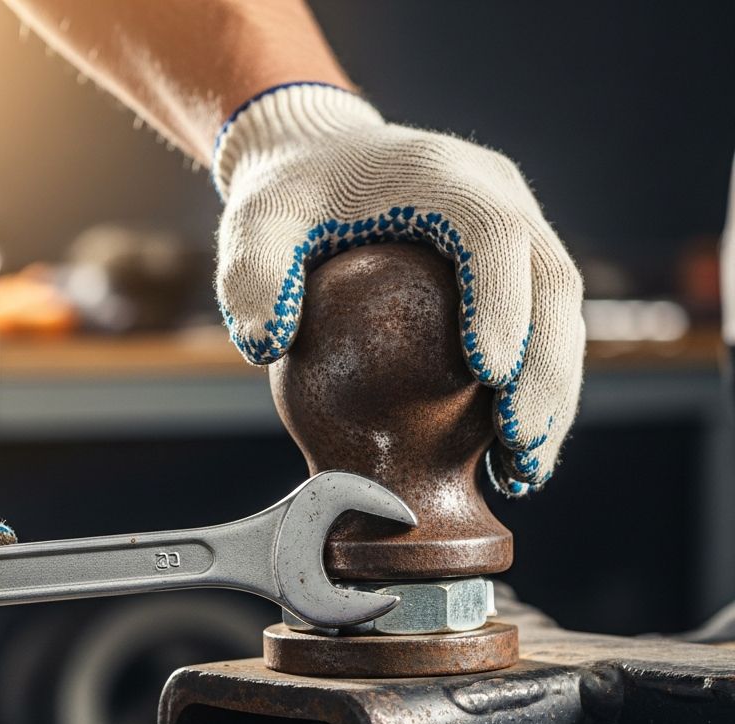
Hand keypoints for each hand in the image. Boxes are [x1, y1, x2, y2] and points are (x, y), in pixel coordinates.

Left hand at [214, 83, 584, 494]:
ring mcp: (518, 231)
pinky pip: (542, 333)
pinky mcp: (516, 270)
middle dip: (546, 370)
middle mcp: (499, 196)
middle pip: (552, 282)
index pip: (492, 232)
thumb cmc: (291, 195)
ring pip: (563, 315)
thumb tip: (266, 344)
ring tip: (525, 471)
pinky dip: (534, 395)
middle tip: (519, 446)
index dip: (501, 300)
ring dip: (554, 396)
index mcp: (443, 176)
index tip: (489, 376)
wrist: (324, 159)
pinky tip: (510, 457)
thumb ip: (252, 274)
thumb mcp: (255, 221)